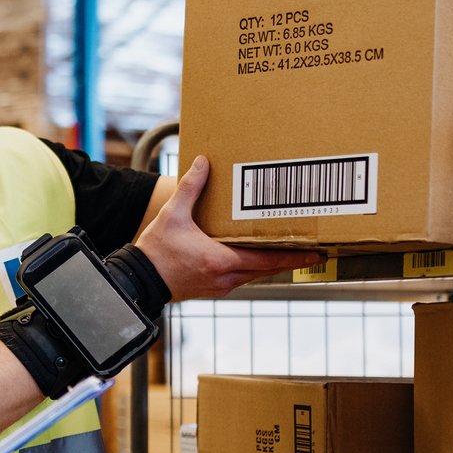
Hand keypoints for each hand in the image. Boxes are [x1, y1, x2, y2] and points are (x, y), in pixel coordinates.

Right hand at [135, 155, 324, 299]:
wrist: (138, 280)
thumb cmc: (156, 250)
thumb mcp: (173, 215)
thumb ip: (190, 188)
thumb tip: (204, 163)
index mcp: (221, 260)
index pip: (267, 260)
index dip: (293, 256)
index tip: (314, 252)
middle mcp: (225, 277)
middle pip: (267, 269)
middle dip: (289, 259)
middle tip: (310, 250)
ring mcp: (219, 286)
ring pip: (255, 275)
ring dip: (270, 264)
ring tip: (286, 250)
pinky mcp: (212, 289)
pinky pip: (241, 278)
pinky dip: (252, 268)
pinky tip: (254, 257)